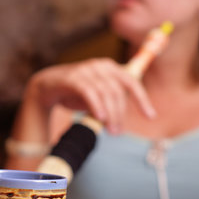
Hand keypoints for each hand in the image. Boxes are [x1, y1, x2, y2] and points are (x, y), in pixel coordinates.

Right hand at [27, 58, 155, 133]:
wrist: (48, 86)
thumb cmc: (76, 92)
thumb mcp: (98, 95)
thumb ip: (110, 102)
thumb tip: (120, 121)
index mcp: (111, 67)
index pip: (132, 82)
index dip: (142, 100)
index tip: (150, 117)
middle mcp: (100, 65)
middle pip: (118, 92)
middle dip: (120, 114)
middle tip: (117, 132)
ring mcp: (86, 70)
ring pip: (105, 94)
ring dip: (110, 115)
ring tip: (110, 130)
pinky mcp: (73, 78)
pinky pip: (89, 92)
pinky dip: (96, 106)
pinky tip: (99, 119)